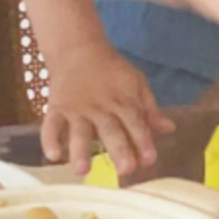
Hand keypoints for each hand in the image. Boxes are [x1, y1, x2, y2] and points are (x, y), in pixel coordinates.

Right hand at [39, 42, 175, 176]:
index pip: (135, 121)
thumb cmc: (112, 70)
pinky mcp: (56, 108)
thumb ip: (149, 109)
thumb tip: (169, 129)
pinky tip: (53, 156)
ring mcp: (77, 109)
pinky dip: (49, 139)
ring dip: (80, 150)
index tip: (150, 159)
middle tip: (126, 169)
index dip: (143, 140)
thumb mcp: (136, 82)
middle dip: (119, 149)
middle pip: (110, 130)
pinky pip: (51, 124)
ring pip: (79, 131)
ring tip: (82, 170)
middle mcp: (100, 108)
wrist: (79, 48)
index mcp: (122, 101)